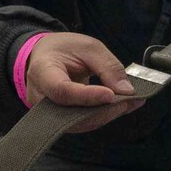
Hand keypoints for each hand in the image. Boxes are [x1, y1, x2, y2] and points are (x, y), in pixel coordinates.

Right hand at [25, 33, 143, 132]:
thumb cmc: (63, 49)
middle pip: (72, 114)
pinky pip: (82, 123)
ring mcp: (49, 113)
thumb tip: (126, 91)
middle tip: (129, 100)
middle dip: (103, 110)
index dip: (88, 96)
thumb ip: (107, 67)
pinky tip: (118, 107)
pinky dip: (102, 116)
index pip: (63, 91)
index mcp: (42, 72)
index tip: (111, 95)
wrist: (46, 57)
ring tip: (128, 102)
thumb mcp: (89, 47)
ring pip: (80, 123)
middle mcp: (41, 98)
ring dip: (106, 115)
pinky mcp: (60, 120)